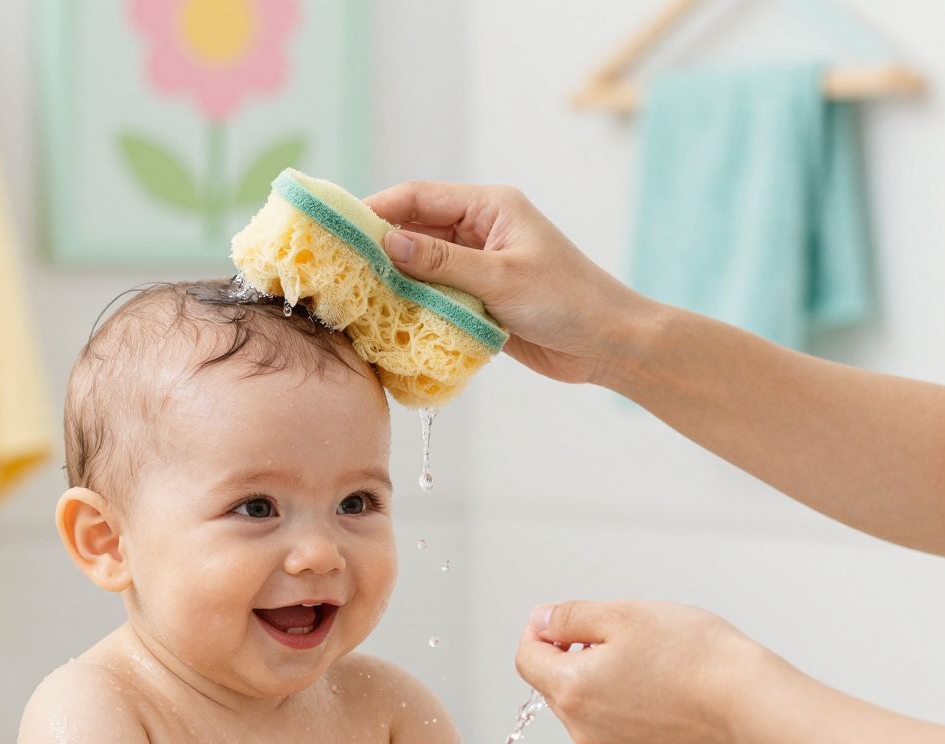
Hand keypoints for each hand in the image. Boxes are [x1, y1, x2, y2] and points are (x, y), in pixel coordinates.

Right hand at [363, 181, 655, 385]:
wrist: (608, 345)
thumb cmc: (568, 301)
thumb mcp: (502, 278)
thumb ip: (442, 262)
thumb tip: (387, 243)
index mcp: (489, 206)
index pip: (418, 197)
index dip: (376, 209)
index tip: (336, 229)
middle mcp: (479, 230)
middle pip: (413, 230)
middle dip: (377, 248)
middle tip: (336, 269)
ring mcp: (477, 265)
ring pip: (419, 266)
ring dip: (392, 281)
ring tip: (353, 297)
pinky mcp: (478, 298)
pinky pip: (433, 296)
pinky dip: (411, 306)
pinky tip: (385, 320)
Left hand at [517, 600, 773, 743]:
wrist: (749, 703)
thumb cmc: (694, 654)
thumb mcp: (624, 614)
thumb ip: (571, 617)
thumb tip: (541, 622)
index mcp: (571, 689)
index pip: (526, 658)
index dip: (540, 632)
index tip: (562, 621)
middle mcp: (583, 731)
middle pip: (558, 686)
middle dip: (575, 658)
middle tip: (621, 637)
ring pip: (589, 711)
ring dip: (603, 686)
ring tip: (651, 665)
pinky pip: (620, 732)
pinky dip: (630, 711)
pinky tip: (666, 693)